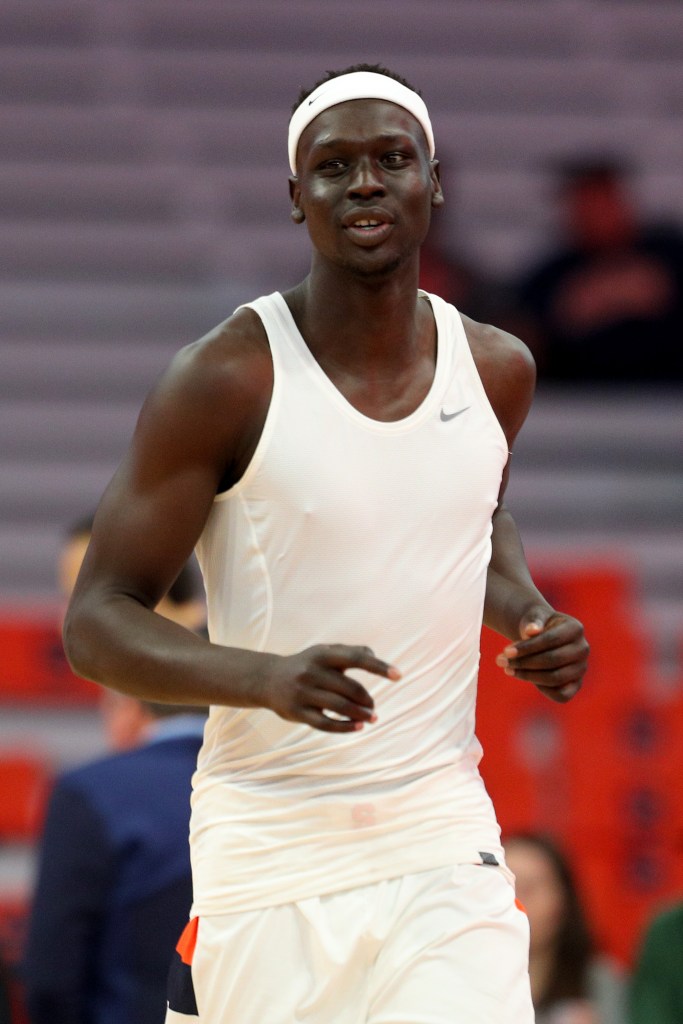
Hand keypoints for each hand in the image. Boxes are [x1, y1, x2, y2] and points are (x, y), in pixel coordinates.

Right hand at [260, 644, 400, 732]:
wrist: (267, 679)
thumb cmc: (305, 664)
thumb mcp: (324, 653)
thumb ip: (349, 652)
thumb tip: (373, 654)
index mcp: (322, 655)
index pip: (356, 658)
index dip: (378, 666)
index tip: (398, 675)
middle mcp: (312, 671)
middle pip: (349, 688)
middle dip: (366, 699)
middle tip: (373, 706)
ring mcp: (303, 693)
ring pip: (339, 707)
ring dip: (360, 714)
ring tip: (372, 718)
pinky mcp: (297, 712)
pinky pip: (325, 724)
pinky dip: (344, 727)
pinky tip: (358, 727)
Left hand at [495, 608, 588, 701]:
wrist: (542, 634)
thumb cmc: (537, 624)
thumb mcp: (534, 617)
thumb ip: (533, 621)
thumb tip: (532, 630)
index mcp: (576, 628)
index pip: (551, 640)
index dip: (527, 647)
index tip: (506, 651)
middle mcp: (583, 649)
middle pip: (552, 660)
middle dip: (524, 662)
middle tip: (501, 661)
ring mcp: (581, 668)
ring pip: (555, 679)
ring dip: (528, 676)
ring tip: (508, 668)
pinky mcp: (576, 684)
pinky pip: (561, 695)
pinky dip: (542, 689)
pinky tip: (525, 676)